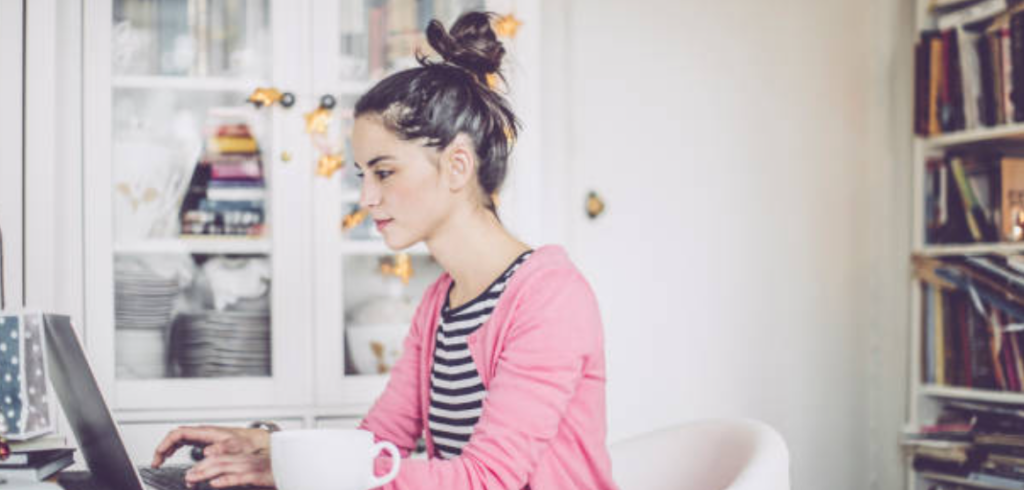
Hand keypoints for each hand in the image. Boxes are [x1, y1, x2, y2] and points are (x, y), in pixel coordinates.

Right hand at [151, 425, 269, 467]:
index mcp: (206, 433)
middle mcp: (203, 433)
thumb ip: (222, 449)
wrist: (258, 440)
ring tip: (160, 462)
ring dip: (167, 449)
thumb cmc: (248, 441)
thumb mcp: (236, 446)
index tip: (158, 455)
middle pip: (175, 436)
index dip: (166, 443)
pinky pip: (185, 443)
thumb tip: (206, 452)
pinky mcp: (206, 442)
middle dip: (162, 448)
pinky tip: (172, 457)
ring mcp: (203, 437)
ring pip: (179, 440)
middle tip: (156, 463)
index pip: (179, 433)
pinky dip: (175, 449)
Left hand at [184, 452, 274, 488]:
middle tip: (187, 477)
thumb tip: (217, 482)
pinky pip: (241, 477)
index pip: (219, 458)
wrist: (296, 475)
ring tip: (193, 479)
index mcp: (245, 460)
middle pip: (219, 460)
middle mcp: (247, 461)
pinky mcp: (260, 476)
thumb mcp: (254, 476)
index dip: (202, 466)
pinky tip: (215, 483)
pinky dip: (226, 480)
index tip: (191, 475)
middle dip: (200, 469)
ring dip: (206, 473)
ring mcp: (254, 467)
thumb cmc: (275, 477)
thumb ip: (237, 476)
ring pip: (225, 466)